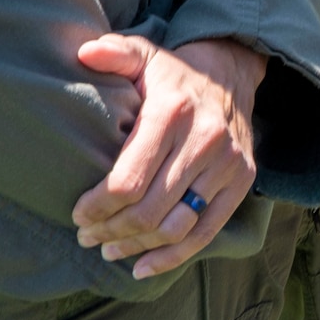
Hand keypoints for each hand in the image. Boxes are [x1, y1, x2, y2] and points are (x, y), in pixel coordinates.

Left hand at [70, 34, 265, 276]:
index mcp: (172, 112)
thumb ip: (115, 53)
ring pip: (176, 226)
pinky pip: (206, 232)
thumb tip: (83, 53)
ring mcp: (227, 163)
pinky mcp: (242, 181)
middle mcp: (203, 140)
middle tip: (86, 237)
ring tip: (109, 249)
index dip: (97, 206)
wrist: (232, 72)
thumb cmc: (174, 73)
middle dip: (110, 230)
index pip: (128, 180)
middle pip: (148, 209)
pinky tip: (142, 266)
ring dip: (137, 247)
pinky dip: (173, 257)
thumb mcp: (144, 54)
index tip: (77, 214)